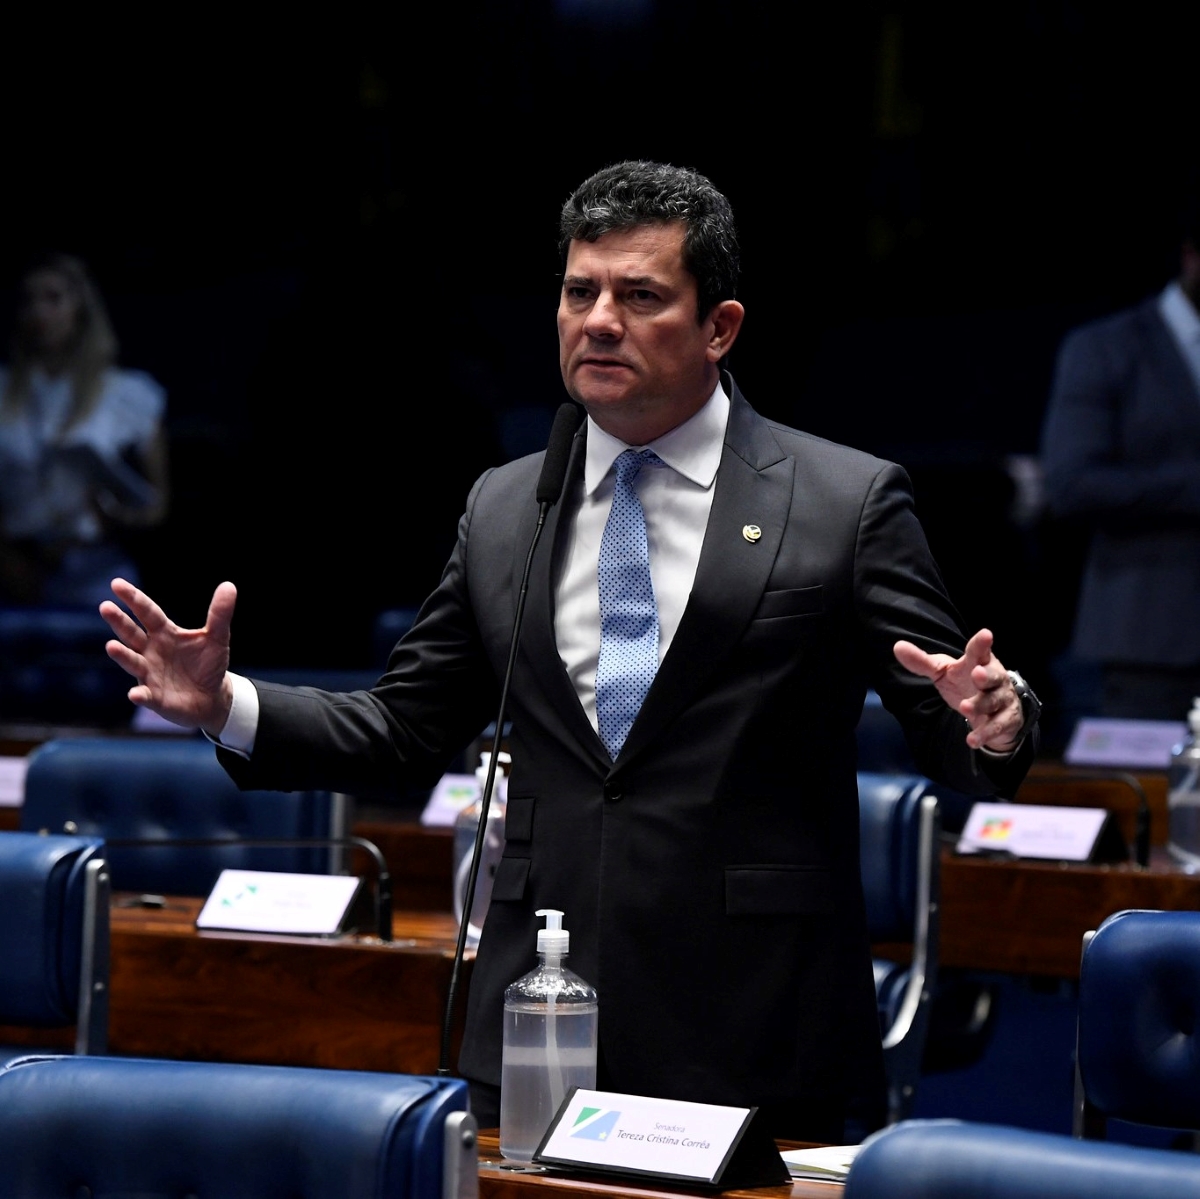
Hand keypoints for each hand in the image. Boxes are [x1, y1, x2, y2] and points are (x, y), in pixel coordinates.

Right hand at [100, 577, 237, 735]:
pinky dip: (140, 695)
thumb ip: (219, 614)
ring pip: (132, 662)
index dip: (134, 599)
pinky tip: (135, 694)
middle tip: (105, 607)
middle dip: (119, 622)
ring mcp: (150, 674)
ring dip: (122, 655)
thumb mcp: (217, 638)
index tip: (116, 584)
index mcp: (164, 633)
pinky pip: (146, 695)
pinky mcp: (155, 698)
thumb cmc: (209, 664)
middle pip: (132, 634)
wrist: (212, 697)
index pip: (147, 612)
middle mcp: (151, 651)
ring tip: (111, 646)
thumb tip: (229, 585)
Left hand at [893, 628, 1023, 752]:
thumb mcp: (943, 672)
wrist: (995, 710)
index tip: (985, 634)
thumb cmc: (965, 683)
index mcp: (978, 662)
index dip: (982, 644)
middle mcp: (995, 678)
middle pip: (993, 676)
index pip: (980, 651)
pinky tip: (972, 740)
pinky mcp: (1006, 719)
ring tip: (965, 708)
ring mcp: (1002, 699)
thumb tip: (897, 646)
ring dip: (980, 705)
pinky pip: (997, 726)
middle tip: (976, 674)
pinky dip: (984, 733)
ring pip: (993, 701)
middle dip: (986, 675)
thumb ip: (922, 662)